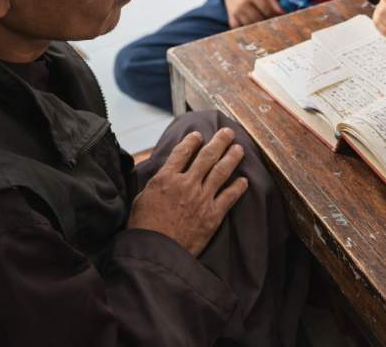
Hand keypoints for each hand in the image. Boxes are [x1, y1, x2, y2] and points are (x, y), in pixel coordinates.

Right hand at [128, 128, 248, 257]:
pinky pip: (229, 197)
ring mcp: (201, 199)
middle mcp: (186, 184)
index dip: (192, 141)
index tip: (198, 135)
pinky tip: (244, 181)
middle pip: (207, 156)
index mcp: (166, 178)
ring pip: (221, 172)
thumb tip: (162, 174)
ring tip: (239, 149)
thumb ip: (155, 183)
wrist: (155, 252)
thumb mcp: (142, 199)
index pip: (182, 152)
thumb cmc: (144, 228)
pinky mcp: (212, 215)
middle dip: (219, 142)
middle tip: (228, 133)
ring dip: (232, 158)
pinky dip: (238, 187)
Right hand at [218, 0, 282, 27]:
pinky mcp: (230, 14)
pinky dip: (245, 29)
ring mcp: (236, 10)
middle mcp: (244, 2)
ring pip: (251, 25)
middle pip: (260, 19)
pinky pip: (239, 28)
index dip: (276, 16)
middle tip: (274, 23)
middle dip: (268, 22)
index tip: (281, 18)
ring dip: (258, 27)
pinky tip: (251, 26)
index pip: (268, 11)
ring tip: (265, 25)